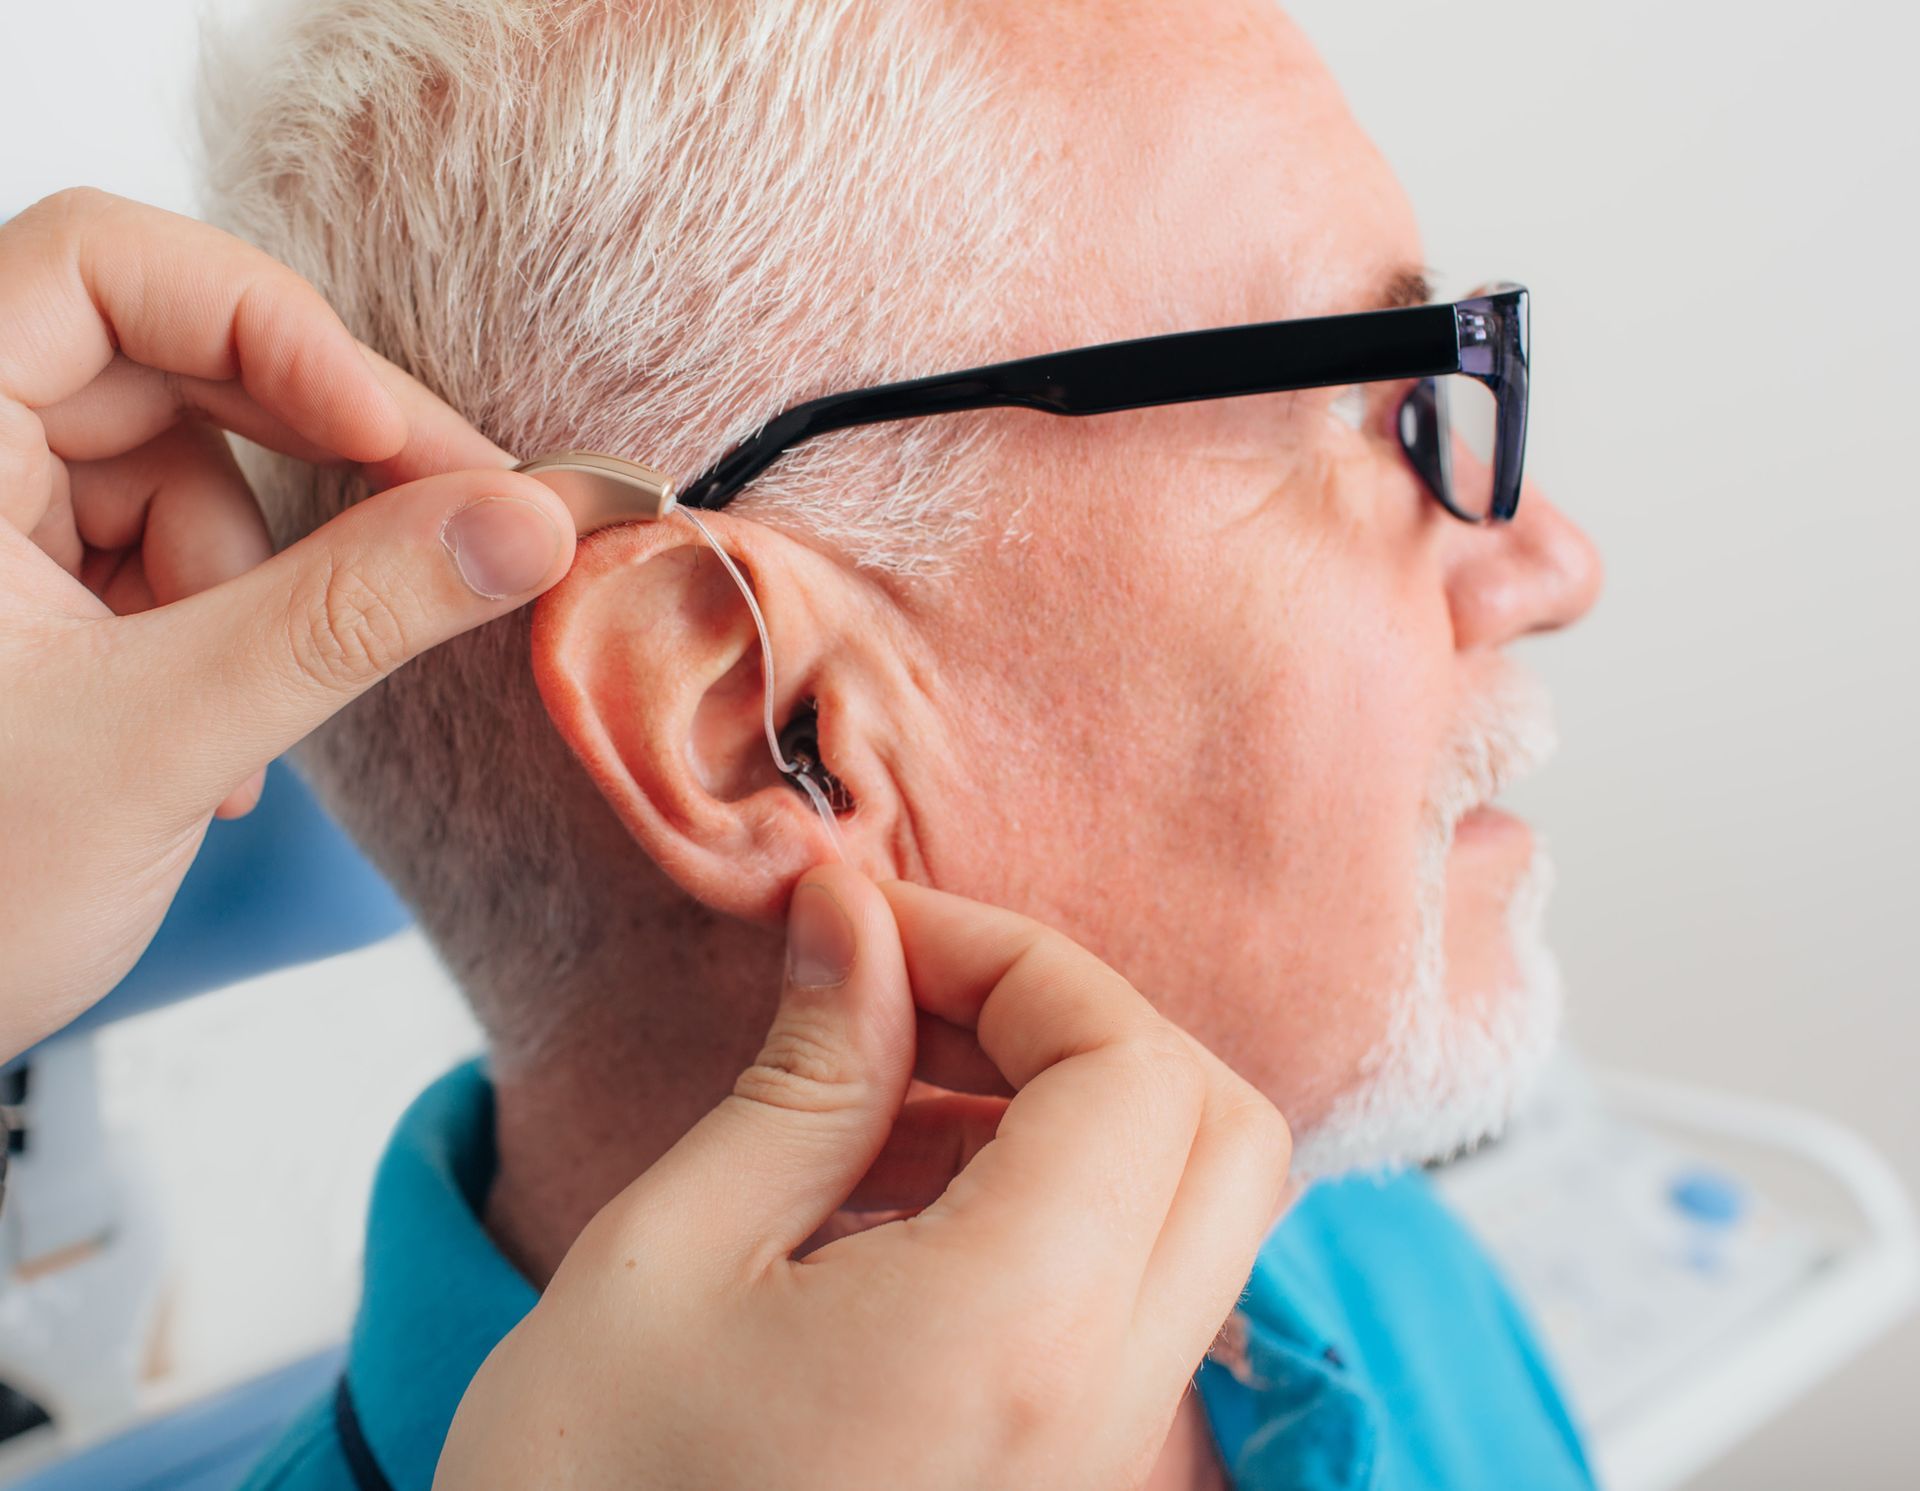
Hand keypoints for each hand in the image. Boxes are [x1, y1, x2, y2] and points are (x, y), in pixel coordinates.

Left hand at [0, 189, 577, 1058]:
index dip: (268, 326)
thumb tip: (520, 524)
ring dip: (257, 584)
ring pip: (183, 464)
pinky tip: (207, 742)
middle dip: (315, 456)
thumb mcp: (163, 738)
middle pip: (169, 358)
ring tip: (236, 729)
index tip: (396, 439)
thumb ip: (350, 616)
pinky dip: (221, 626)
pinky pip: (167, 543)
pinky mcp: (19, 577)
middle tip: (459, 523)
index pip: (102, 267)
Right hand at [437, 867, 1290, 1490]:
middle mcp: (1106, 1405)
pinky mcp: (1067, 1483)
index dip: (1016, 956)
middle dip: (1074, 1023)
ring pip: (1190, 1210)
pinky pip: (1131, 1296)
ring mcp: (1102, 1461)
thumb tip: (855, 913)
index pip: (1132, 1065)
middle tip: (910, 998)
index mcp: (1019, 1331)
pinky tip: (889, 1198)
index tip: (879, 932)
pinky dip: (1049, 1204)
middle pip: (1215, 1128)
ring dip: (1062, 1108)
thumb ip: (805, 1070)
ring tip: (877, 1097)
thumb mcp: (668, 1255)